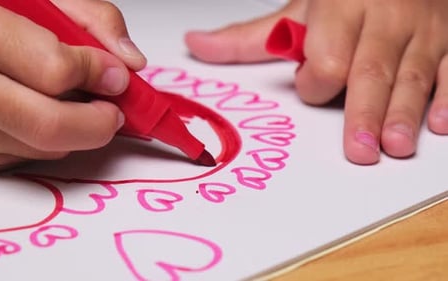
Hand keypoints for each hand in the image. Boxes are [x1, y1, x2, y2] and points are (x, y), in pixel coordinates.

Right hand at [0, 0, 145, 171]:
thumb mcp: (39, 0)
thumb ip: (92, 20)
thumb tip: (130, 62)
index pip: (58, 71)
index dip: (99, 74)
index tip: (115, 75)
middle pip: (51, 127)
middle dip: (98, 124)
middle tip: (113, 112)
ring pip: (45, 148)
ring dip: (75, 131)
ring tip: (71, 102)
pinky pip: (29, 158)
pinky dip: (50, 141)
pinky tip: (40, 112)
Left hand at [185, 0, 447, 164]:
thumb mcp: (298, 12)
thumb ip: (250, 38)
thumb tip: (196, 44)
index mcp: (341, 9)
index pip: (327, 54)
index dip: (316, 77)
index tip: (311, 85)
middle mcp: (383, 19)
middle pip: (371, 69)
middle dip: (364, 111)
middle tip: (359, 151)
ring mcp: (420, 32)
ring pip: (412, 75)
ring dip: (404, 113)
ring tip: (395, 146)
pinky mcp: (447, 44)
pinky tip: (441, 125)